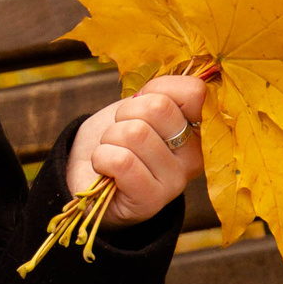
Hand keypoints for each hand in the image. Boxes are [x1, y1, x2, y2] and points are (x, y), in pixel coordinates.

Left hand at [68, 74, 206, 227]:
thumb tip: (182, 82)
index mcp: (196, 131)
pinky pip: (121, 160)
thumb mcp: (139, 107)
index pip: (193, 91)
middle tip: (120, 133)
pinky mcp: (151, 201)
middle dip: (125, 114)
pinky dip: (102, 158)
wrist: (87, 176)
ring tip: (113, 152)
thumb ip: (161, 93)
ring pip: (135, 133)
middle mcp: (193, 158)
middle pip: (158, 108)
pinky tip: (106, 169)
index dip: (155, 90)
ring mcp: (175, 182)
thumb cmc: (117, 139)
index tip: (140, 107)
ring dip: (110, 138)